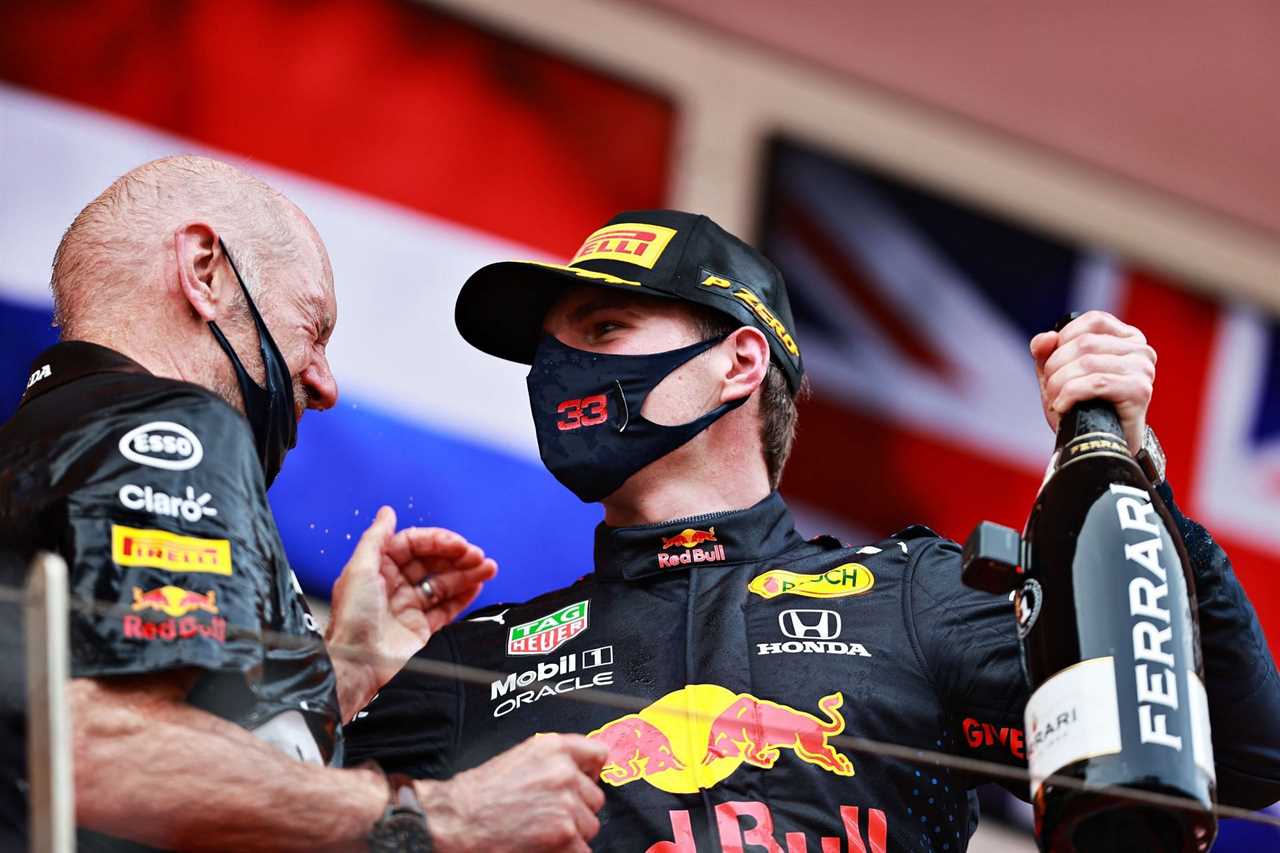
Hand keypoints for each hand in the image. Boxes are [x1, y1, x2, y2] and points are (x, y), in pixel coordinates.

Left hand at [327, 507, 496, 717]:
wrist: (357, 666)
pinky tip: (479, 585)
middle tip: (478, 556)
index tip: (458, 544)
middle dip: (457, 556)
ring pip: (444, 584)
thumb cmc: (353, 620)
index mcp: (378, 569)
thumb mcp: (359, 570)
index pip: (414, 545)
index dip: (437, 541)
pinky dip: (465, 595)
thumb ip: (375, 538)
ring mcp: (410, 609)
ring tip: (488, 568)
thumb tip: (387, 512)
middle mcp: (394, 587)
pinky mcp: (423, 630)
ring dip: (467, 573)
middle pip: (432, 563)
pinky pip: (448, 608)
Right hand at [419, 734, 607, 852]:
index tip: (584, 784)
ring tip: (540, 831)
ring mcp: (566, 803)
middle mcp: (564, 771)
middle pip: (594, 798)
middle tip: (546, 816)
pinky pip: (582, 850)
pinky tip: (543, 847)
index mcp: (554, 748)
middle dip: (576, 810)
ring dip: (571, 834)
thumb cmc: (480, 793)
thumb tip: (585, 772)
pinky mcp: (565, 833)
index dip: (591, 774)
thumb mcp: (520, 759)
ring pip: (590, 825)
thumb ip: (553, 761)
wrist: (456, 820)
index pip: (598, 755)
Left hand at [1030, 310, 1156, 453]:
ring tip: (1055, 400)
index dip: (1064, 338)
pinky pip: (1095, 383)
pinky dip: (1070, 394)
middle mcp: (1141, 350)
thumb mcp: (1060, 374)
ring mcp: (1143, 370)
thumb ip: (1047, 353)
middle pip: (1085, 343)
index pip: (1093, 321)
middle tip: (1049, 390)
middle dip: (1055, 367)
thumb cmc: (1084, 407)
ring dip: (1059, 384)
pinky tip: (1061, 407)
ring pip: (1087, 362)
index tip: (1053, 364)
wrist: (1102, 445)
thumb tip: (1045, 338)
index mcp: (1128, 338)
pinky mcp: (1139, 391)